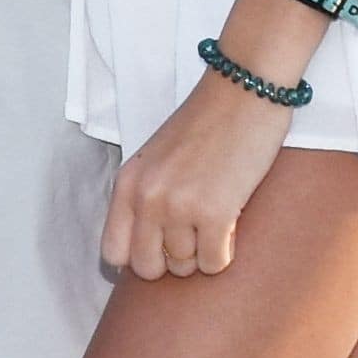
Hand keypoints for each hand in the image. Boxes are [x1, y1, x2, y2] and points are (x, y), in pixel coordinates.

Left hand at [102, 77, 288, 283]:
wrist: (244, 90)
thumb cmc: (207, 123)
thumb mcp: (157, 157)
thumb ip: (144, 197)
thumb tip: (147, 248)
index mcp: (127, 183)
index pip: (113, 252)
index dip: (137, 258)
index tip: (160, 249)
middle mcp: (146, 197)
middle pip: (147, 268)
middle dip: (171, 263)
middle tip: (193, 238)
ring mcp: (178, 206)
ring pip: (184, 268)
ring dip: (202, 255)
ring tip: (215, 223)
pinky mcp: (214, 213)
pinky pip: (213, 263)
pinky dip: (224, 254)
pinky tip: (230, 228)